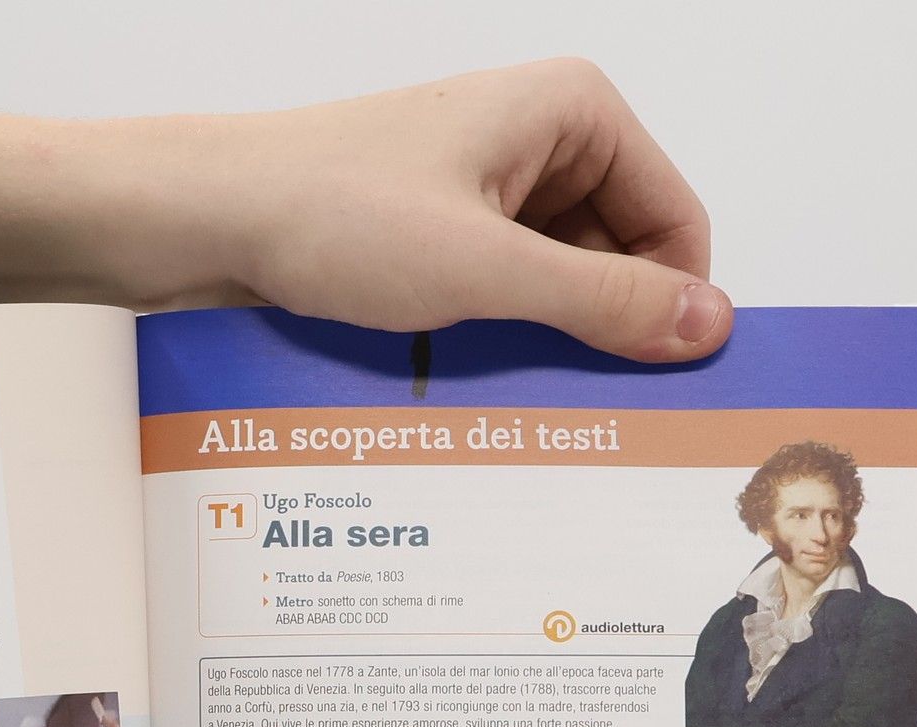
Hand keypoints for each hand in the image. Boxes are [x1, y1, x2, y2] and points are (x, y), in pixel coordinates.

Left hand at [0, 59, 728, 362]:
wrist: (208, 218)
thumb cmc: (333, 214)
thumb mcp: (488, 270)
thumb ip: (604, 303)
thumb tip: (708, 327)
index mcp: (574, 112)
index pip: (675, 222)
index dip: (671, 310)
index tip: (662, 397)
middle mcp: (537, 139)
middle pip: (617, 257)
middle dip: (603, 334)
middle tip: (594, 424)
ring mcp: (483, 186)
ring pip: (553, 285)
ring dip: (543, 347)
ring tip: (522, 409)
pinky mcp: (437, 230)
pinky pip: (498, 295)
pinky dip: (495, 342)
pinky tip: (476, 391)